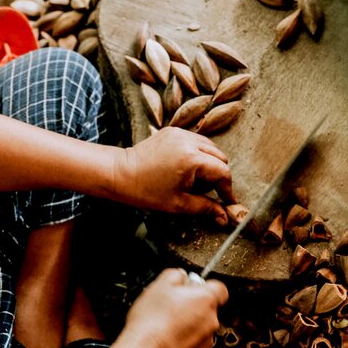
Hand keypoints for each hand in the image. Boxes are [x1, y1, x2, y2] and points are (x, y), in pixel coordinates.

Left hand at [111, 127, 235, 224]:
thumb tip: (224, 217)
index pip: (223, 172)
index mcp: (192, 159)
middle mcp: (188, 141)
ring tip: (192, 180)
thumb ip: (205, 207)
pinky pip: (195, 141)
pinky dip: (197, 153)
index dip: (227, 189)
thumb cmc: (146, 191)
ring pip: (210, 147)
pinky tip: (183, 168)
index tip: (227, 201)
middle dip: (217, 175)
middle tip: (204, 191)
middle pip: (220, 157)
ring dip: (209, 163)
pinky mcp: (172, 131)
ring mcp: (180, 133)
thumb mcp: (179, 203)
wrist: (120, 173)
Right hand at [119, 269, 227, 347]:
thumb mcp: (158, 285)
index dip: (203, 286)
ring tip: (163, 328)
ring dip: (186, 327)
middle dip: (191, 307)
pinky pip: (192, 347)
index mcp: (206, 300)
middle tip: (169, 307)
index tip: (190, 287)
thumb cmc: (151, 322)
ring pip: (199, 329)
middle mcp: (211, 322)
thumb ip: (175, 275)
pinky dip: (181, 344)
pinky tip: (164, 342)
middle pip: (207, 309)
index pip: (219, 288)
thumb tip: (180, 276)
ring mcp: (205, 343)